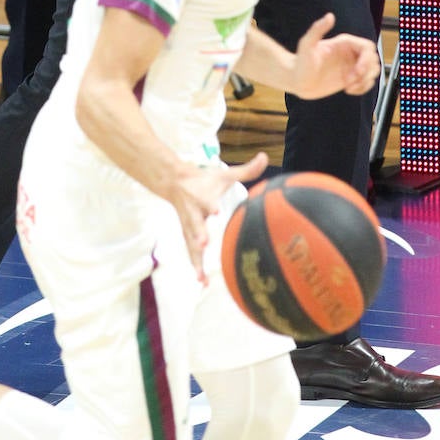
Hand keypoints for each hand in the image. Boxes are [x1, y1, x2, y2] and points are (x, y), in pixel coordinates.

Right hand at [171, 151, 267, 282]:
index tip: (214, 210)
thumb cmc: (204, 180)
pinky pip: (191, 253)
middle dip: (199, 234)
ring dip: (196, 260)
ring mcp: (188, 226)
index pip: (206, 201)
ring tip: (201, 277)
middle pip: (195, 224)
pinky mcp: (187, 235)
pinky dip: (195, 267)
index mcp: (202, 197)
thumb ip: (246, 169)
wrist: (174, 182)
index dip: (209, 205)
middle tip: (204, 243)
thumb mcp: (224, 174)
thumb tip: (265, 156)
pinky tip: (201, 283)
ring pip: (191, 244)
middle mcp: (194, 213)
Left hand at [292, 13, 379, 99]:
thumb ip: (317, 29)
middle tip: (349, 81)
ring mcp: (351, 66)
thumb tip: (329, 16)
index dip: (366, 60)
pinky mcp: (351, 78)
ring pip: (373, 71)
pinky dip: (363, 88)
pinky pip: (367, 82)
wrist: (297, 80)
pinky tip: (349, 90)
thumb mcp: (306, 45)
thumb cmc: (300, 62)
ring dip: (365, 81)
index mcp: (344, 43)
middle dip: (366, 72)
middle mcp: (350, 53)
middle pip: (373, 59)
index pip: (367, 48)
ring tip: (349, 86)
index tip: (356, 72)